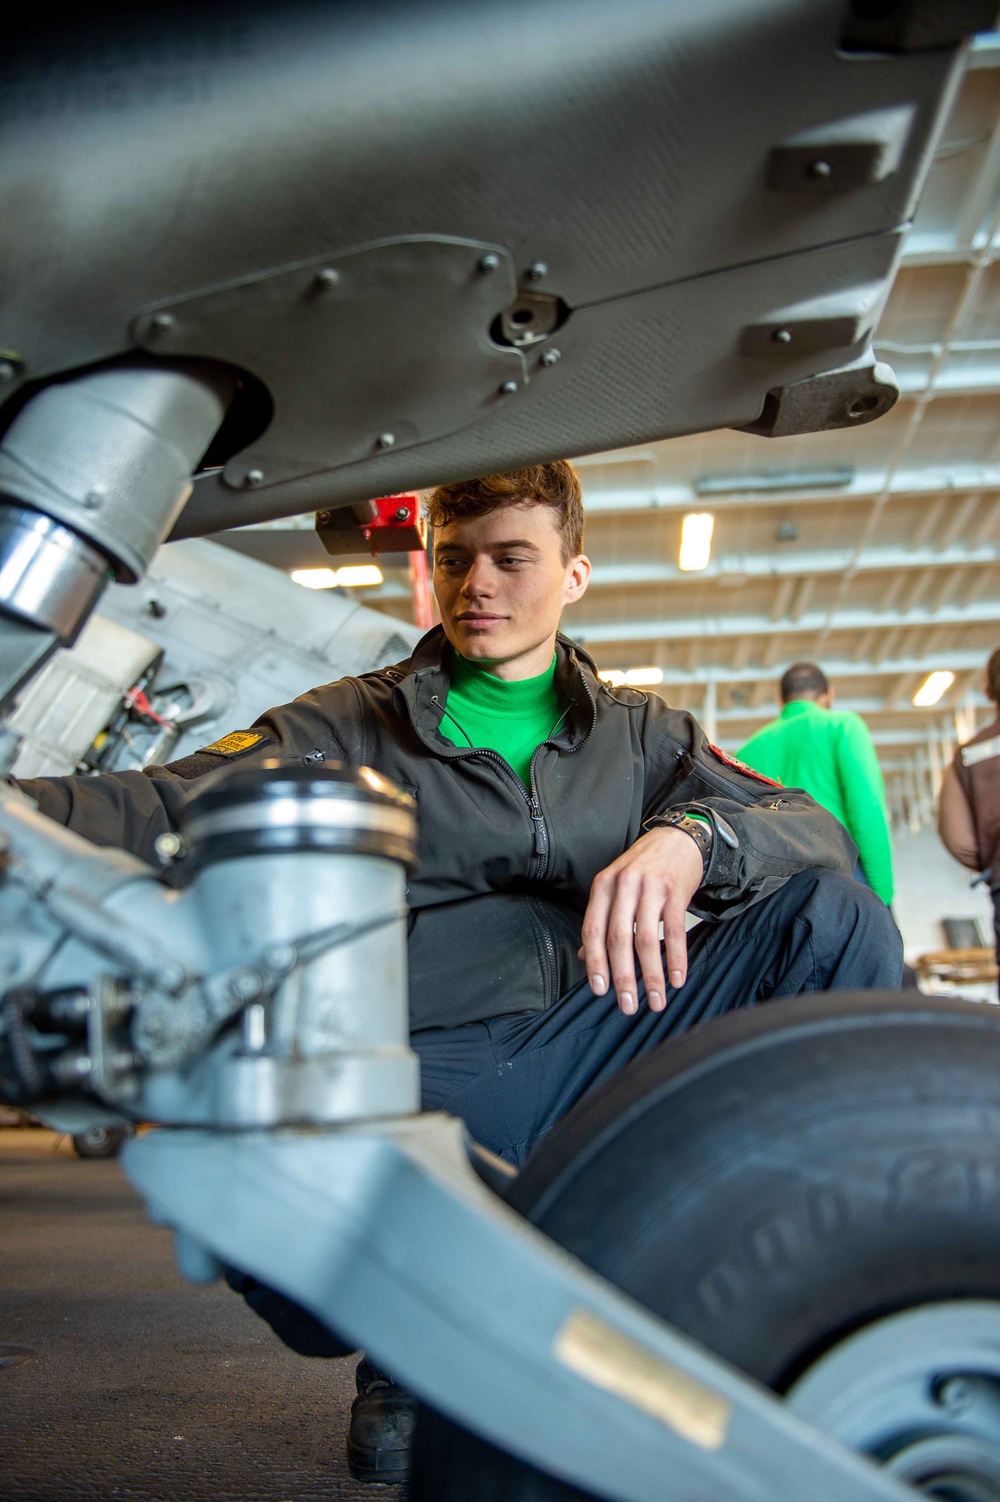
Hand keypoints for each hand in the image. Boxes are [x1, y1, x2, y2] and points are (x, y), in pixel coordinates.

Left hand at [579, 827, 703, 1015]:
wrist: (678, 839)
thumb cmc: (643, 867)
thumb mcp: (615, 887)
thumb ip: (601, 919)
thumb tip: (584, 957)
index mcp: (603, 886)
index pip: (593, 930)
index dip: (595, 963)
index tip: (599, 990)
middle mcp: (623, 885)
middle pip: (618, 939)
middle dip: (623, 978)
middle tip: (627, 1005)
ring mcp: (650, 888)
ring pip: (646, 940)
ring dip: (652, 976)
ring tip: (656, 1001)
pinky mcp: (675, 892)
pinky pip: (674, 932)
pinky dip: (676, 960)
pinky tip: (676, 979)